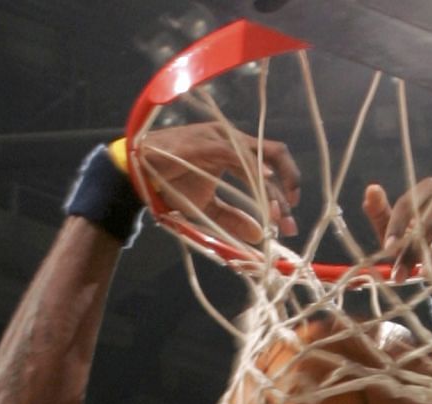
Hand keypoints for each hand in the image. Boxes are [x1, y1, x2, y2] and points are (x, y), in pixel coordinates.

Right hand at [133, 119, 299, 245]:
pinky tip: (264, 191)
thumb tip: (258, 236)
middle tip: (291, 220)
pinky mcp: (212, 142)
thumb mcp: (206, 207)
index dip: (284, 188)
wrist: (140, 173)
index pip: (270, 163)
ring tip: (278, 216)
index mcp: (234, 151)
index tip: (289, 217)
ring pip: (262, 158)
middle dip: (288, 187)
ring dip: (273, 189)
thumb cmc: (170, 184)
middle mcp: (233, 139)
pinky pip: (241, 158)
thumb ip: (232, 218)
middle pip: (274, 155)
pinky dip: (256, 174)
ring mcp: (223, 138)